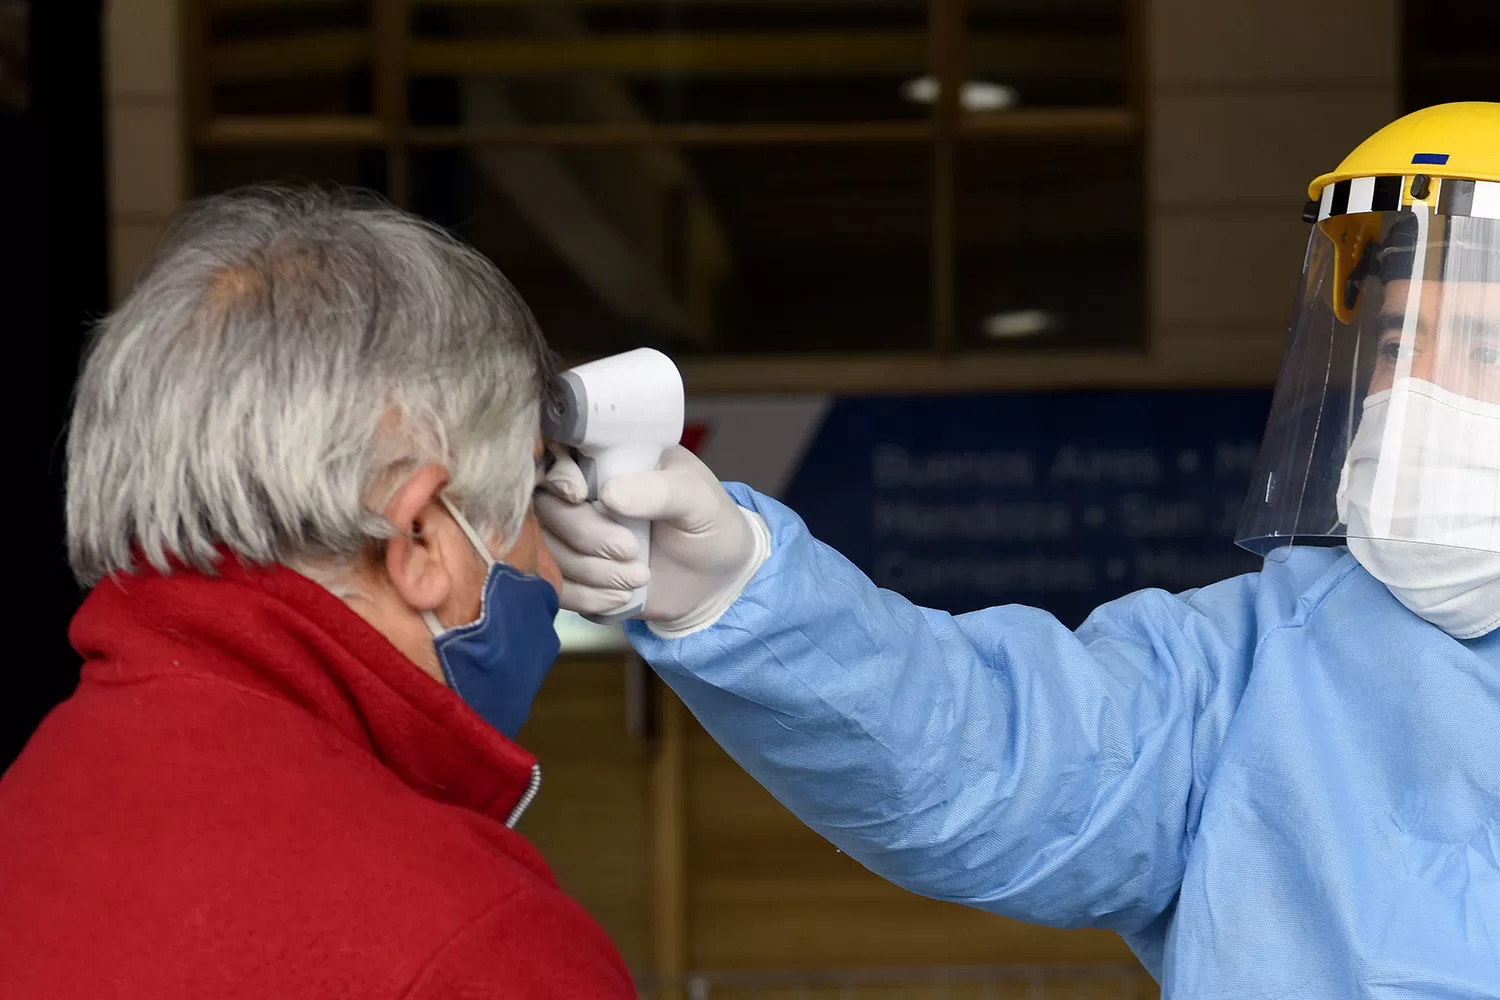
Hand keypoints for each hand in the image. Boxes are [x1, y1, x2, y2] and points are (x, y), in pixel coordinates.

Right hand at [535, 445, 768, 632]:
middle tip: (630, 551)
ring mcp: (571, 537)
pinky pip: (555, 587)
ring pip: (547, 551)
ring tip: (639, 577)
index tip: (579, 496)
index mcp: (607, 459)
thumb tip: (609, 493)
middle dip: (584, 535)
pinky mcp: (572, 576)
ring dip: (591, 572)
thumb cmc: (710, 525)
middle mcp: (580, 495)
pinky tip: (622, 597)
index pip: (555, 455)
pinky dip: (586, 597)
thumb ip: (661, 490)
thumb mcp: (698, 499)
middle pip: (543, 509)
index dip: (557, 476)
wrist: (715, 583)